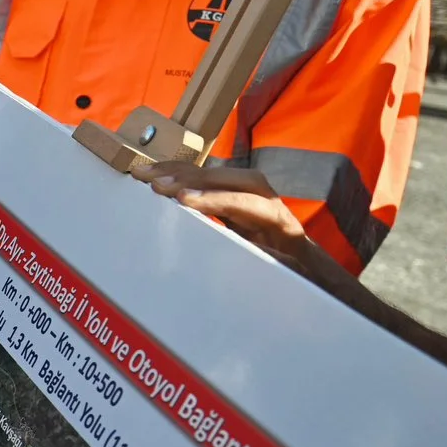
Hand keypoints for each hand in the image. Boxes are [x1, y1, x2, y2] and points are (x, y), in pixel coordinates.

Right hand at [132, 160, 343, 289]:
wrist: (301, 263)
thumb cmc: (293, 273)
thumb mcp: (287, 273)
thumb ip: (274, 261)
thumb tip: (261, 254)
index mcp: (279, 220)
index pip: (246, 202)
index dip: (214, 199)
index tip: (183, 199)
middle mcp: (265, 199)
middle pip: (228, 179)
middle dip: (190, 180)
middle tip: (156, 184)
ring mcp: (248, 193)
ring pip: (213, 175)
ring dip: (177, 173)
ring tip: (144, 174)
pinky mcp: (231, 193)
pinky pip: (204, 180)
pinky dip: (178, 176)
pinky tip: (155, 175)